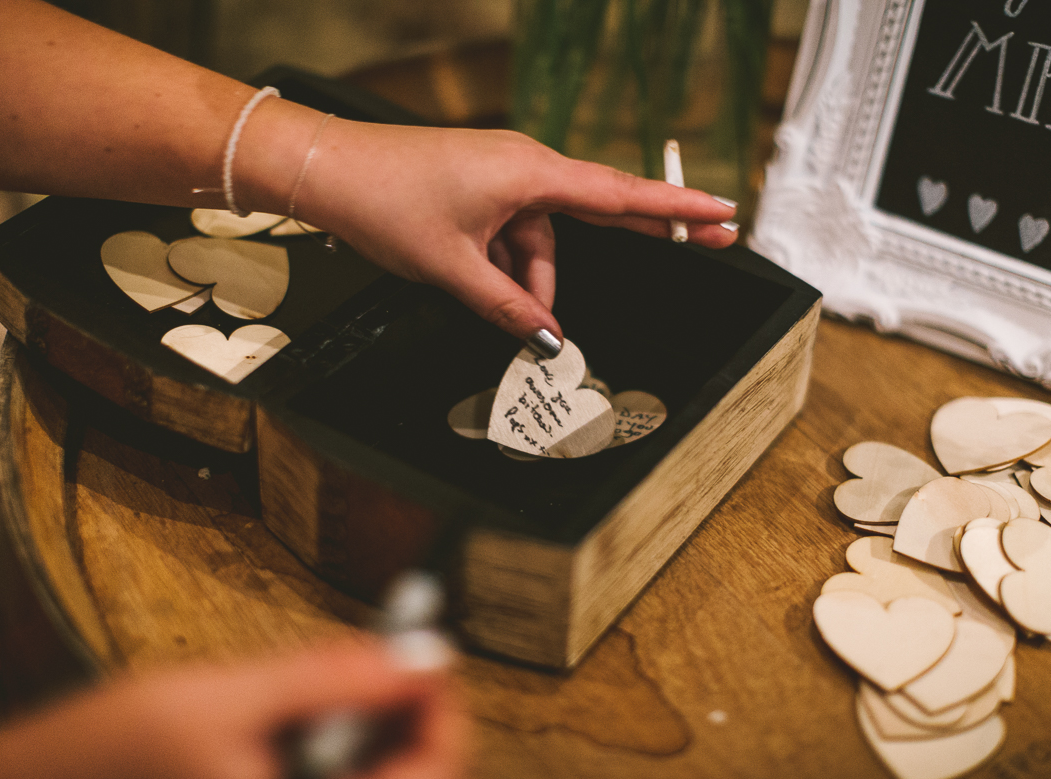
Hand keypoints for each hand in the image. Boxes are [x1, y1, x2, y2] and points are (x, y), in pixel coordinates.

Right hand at [0, 638, 465, 778]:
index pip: (431, 778)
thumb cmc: (104, 759)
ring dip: (371, 717)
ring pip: (371, 774)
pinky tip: (309, 701)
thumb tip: (419, 653)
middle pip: (407, 777)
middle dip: (406, 707)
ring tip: (340, 672)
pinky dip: (338, 732)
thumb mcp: (221, 701)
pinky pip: (333, 774)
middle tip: (390, 649)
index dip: (443, 709)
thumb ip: (326, 679)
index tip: (431, 651)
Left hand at [241, 108, 739, 345]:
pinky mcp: (481, 186)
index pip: (621, 194)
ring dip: (531, 279)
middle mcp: (525, 166)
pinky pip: (513, 232)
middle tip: (707, 243)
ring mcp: (502, 175)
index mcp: (529, 173)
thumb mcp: (453, 268)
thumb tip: (547, 340)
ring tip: (507, 313)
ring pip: (542, 237)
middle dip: (646, 232)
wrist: (327, 169)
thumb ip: (508, 307)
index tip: (723, 212)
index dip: (677, 208)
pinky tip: (483, 286)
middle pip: (600, 209)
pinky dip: (507, 264)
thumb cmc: (386, 202)